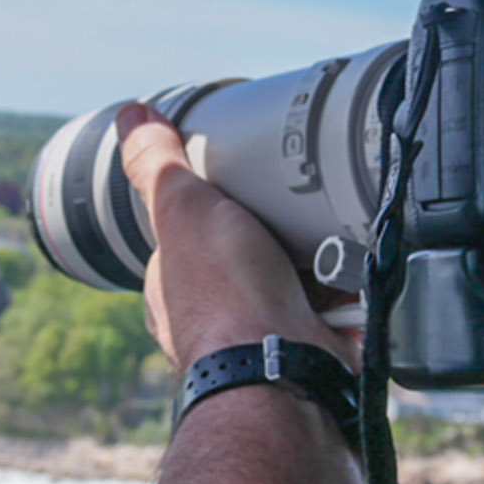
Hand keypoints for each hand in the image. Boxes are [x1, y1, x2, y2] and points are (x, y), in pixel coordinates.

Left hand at [116, 102, 357, 372]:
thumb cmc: (223, 295)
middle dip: (277, 232)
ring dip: (319, 260)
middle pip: (251, 253)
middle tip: (297, 206)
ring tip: (331, 237)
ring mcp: (264, 336)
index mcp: (173, 286)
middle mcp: (216, 316)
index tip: (241, 185)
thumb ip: (158, 163)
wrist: (283, 368)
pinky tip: (353, 271)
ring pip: (297, 280)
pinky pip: (337, 306)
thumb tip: (130, 115)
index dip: (215, 206)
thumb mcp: (183, 206)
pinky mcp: (312, 346)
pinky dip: (348, 289)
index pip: (193, 234)